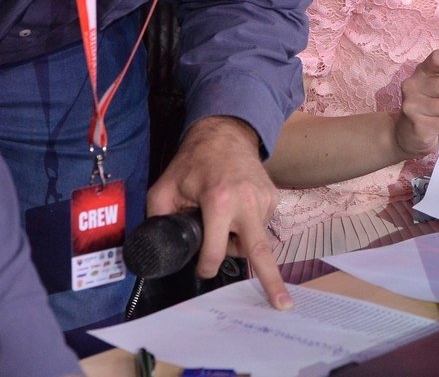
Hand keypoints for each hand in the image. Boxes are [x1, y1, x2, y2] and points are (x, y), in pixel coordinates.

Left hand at [148, 115, 291, 309]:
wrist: (225, 133)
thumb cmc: (192, 162)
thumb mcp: (164, 188)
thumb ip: (159, 218)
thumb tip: (157, 245)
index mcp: (219, 201)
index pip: (215, 250)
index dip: (205, 265)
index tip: (202, 268)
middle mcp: (247, 202)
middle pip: (259, 250)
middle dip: (271, 280)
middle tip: (282, 305)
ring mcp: (264, 200)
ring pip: (254, 240)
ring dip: (239, 241)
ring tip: (225, 219)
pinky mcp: (274, 198)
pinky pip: (261, 226)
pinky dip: (247, 226)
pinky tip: (237, 210)